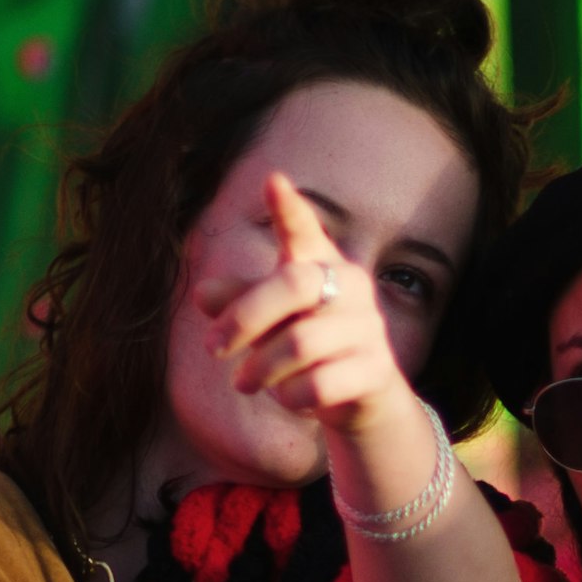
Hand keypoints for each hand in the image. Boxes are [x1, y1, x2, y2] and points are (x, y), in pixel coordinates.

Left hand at [205, 172, 434, 457]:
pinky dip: (289, 397)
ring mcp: (369, 327)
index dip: (289, 209)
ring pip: (301, 342)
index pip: (304, 232)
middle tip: (213, 349)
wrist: (363, 400)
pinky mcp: (377, 370)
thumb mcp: (269, 323)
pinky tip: (287, 398)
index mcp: (322, 266)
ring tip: (244, 382)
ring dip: (261, 369)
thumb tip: (203, 294)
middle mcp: (353, 287)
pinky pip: (318, 384)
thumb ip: (240, 303)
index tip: (273, 181)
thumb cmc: (307, 348)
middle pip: (292, 285)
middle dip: (244, 318)